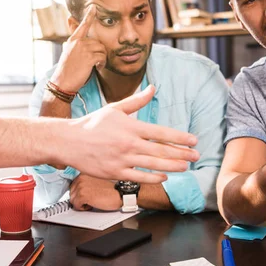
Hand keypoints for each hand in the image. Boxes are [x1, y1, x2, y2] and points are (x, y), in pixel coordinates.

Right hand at [51, 5, 106, 92]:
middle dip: (100, 52)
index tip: (93, 7)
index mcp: (73, 40)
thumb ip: (74, 44)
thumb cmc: (66, 70)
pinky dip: (102, 63)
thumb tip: (72, 39)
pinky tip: (97, 68)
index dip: (89, 15)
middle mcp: (78, 42)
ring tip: (96, 66)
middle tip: (97, 62)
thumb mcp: (68, 53)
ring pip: (102, 49)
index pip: (82, 25)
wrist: (62, 82)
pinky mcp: (89, 57)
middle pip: (98, 42)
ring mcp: (83, 49)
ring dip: (102, 59)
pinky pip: (102, 57)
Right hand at [62, 85, 198, 183]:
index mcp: (131, 127)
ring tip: (186, 167)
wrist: (69, 141)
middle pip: (161, 151)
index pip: (161, 132)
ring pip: (153, 165)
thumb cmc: (92, 124)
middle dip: (182, 154)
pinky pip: (138, 178)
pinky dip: (153, 178)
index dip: (180, 137)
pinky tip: (164, 177)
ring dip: (172, 166)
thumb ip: (136, 101)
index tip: (193, 140)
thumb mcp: (115, 108)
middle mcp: (129, 144)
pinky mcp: (115, 173)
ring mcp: (122, 160)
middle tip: (196, 155)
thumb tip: (153, 88)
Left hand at [69, 175, 121, 210]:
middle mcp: (81, 178)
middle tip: (89, 198)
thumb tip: (76, 189)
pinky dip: (83, 208)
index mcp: (84, 172)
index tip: (84, 195)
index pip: (73, 185)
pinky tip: (91, 204)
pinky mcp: (83, 195)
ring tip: (91, 201)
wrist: (120, 193)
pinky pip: (76, 206)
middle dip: (79, 198)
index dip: (78, 192)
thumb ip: (85, 182)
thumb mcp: (96, 180)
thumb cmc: (111, 188)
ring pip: (72, 200)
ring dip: (81, 203)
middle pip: (71, 192)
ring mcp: (81, 186)